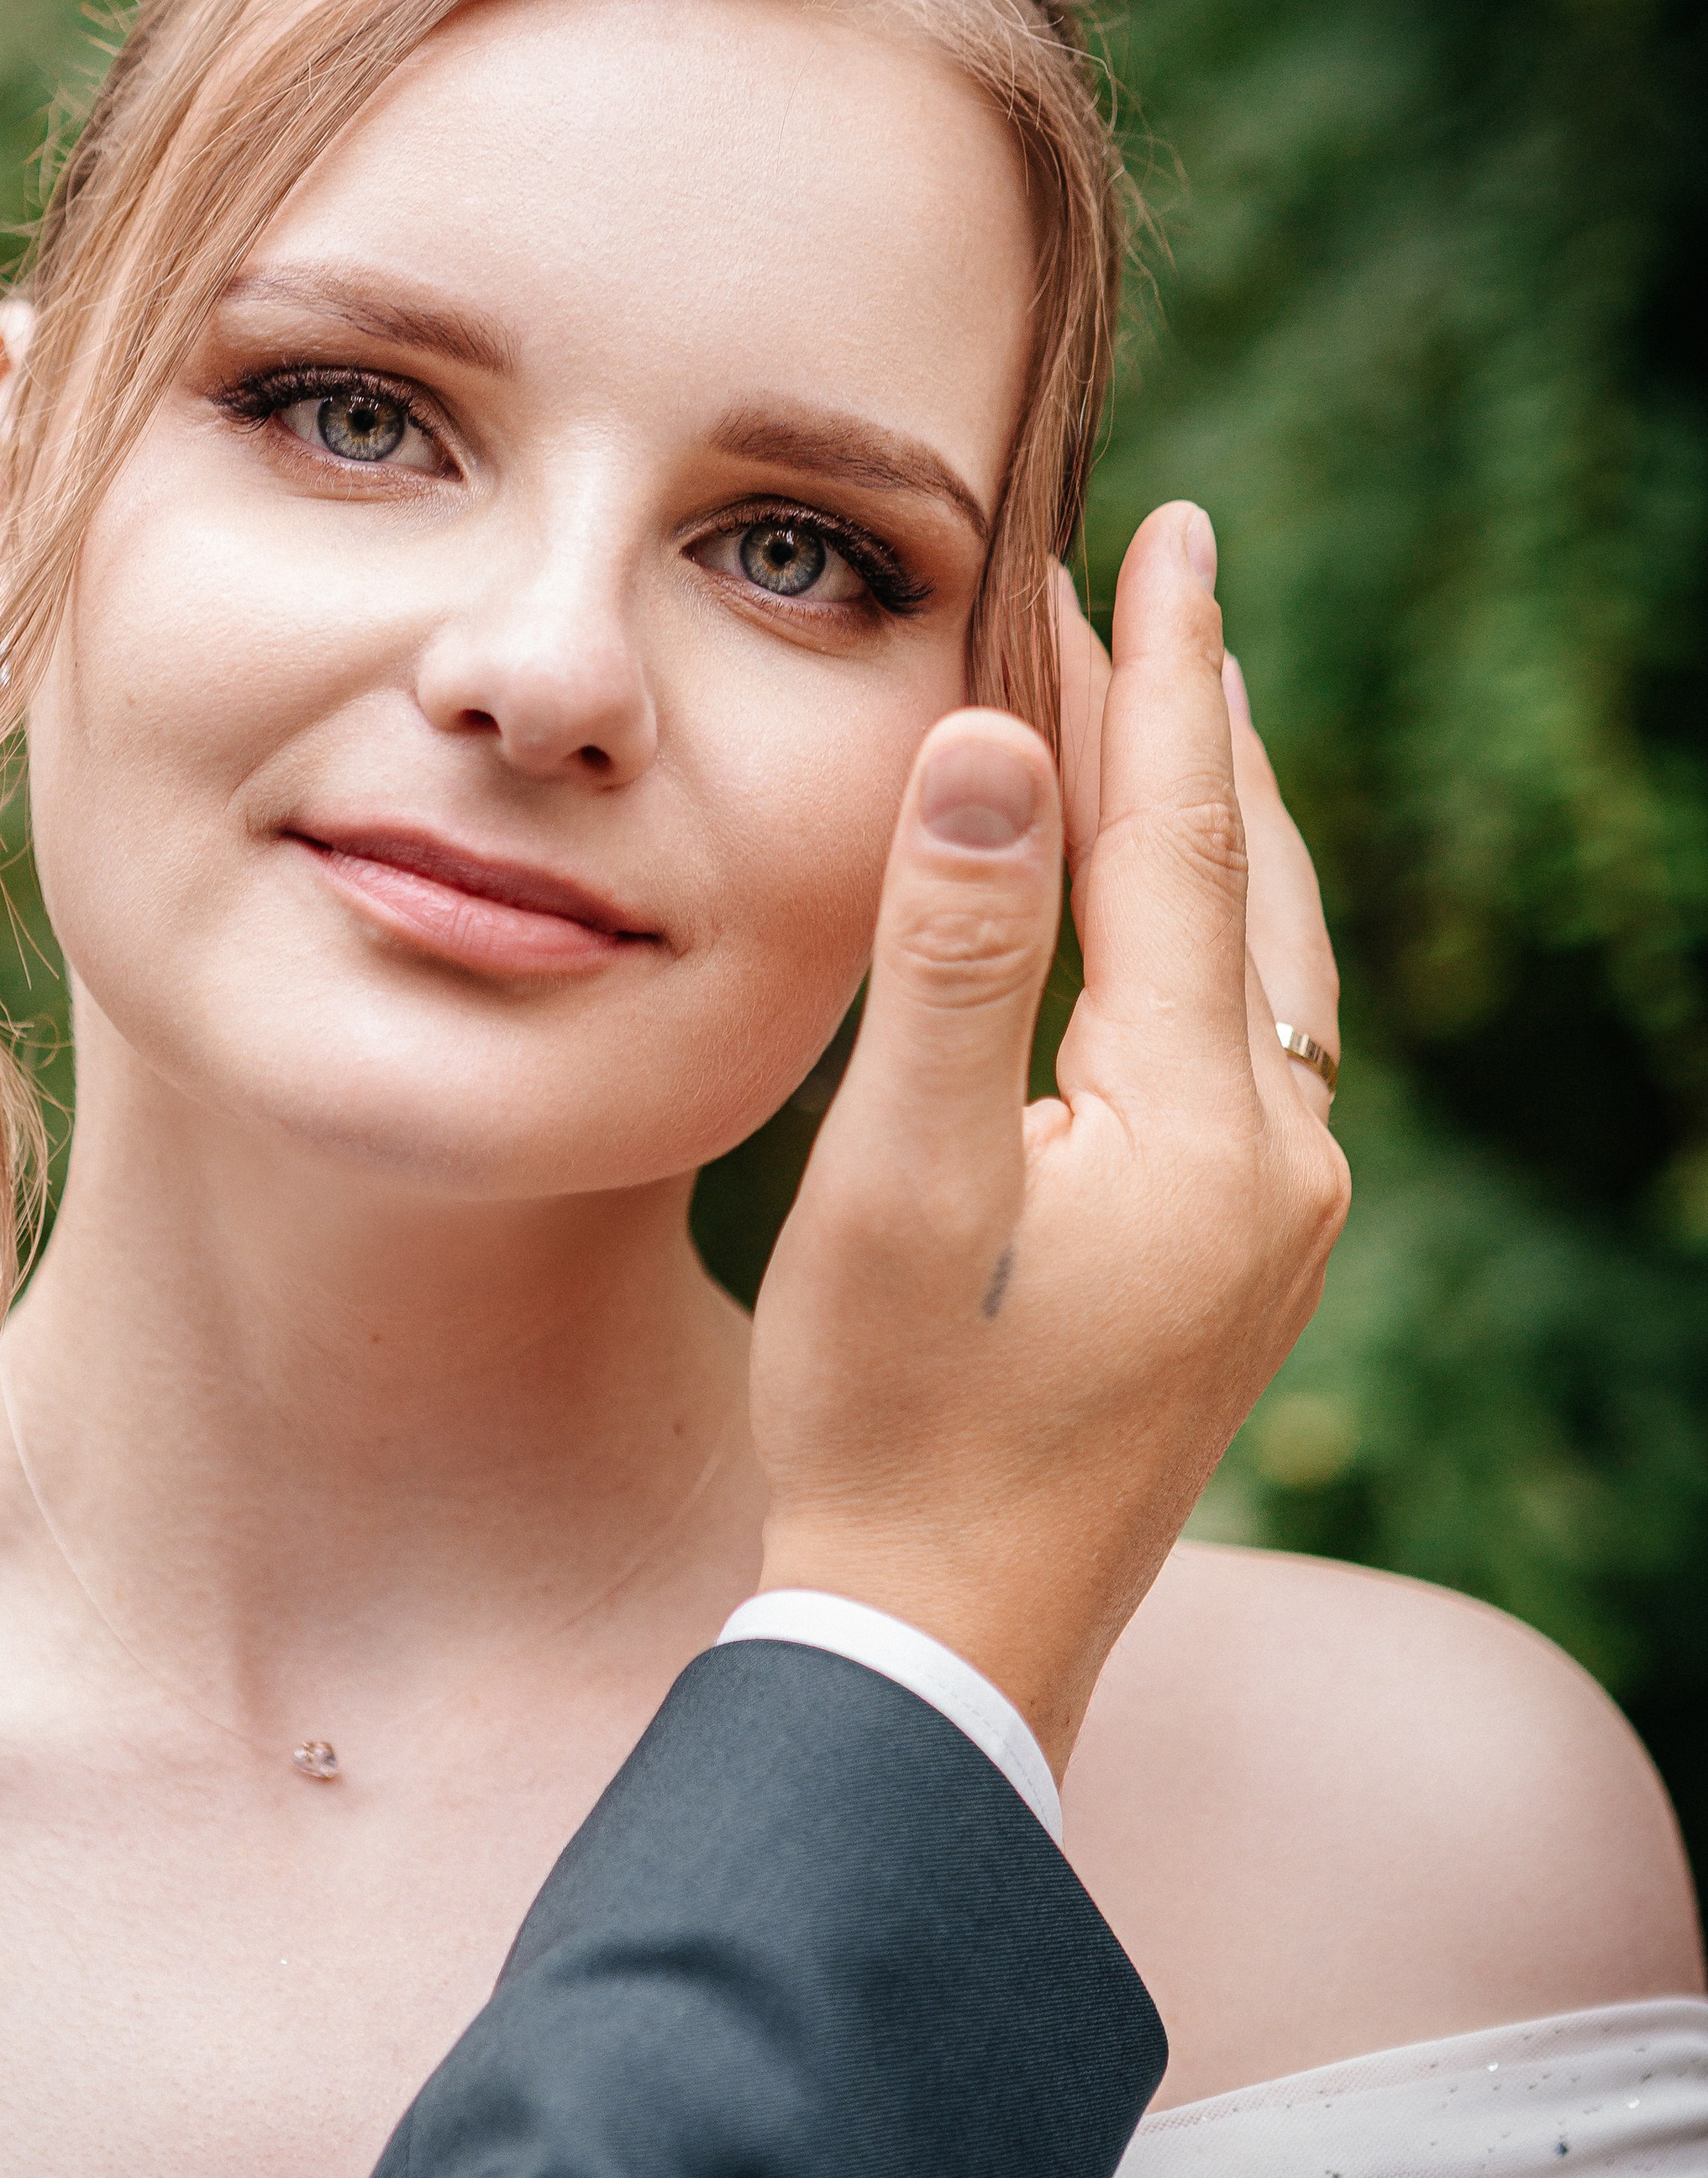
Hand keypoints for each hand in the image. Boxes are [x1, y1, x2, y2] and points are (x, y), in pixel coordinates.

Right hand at [747, 502, 1349, 1775]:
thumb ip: (955, 962)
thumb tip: (993, 751)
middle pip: (1253, 883)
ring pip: (1268, 963)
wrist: (945, 1648)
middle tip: (1165, 576)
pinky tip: (1170, 924)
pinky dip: (1211, 937)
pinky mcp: (1247, 1263)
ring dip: (1216, 827)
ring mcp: (1281, 1218)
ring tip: (1177, 712)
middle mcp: (1285, 1159)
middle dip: (1201, 721)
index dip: (1163, 673)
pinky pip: (1252, 1041)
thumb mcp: (902, 1186)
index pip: (1186, 840)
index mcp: (1207, 1125)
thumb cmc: (891, 1426)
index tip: (1160, 529)